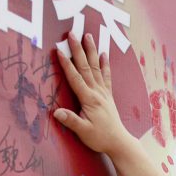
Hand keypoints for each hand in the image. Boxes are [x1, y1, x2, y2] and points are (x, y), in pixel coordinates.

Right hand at [53, 31, 132, 155]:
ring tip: (88, 36)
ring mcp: (104, 92)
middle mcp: (97, 92)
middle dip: (78, 49)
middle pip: (86, 67)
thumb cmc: (100, 138)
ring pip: (96, 67)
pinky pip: (106, 76)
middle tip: (72, 34)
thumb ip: (71, 121)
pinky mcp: (108, 95)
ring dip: (91, 51)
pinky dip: (105, 64)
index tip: (59, 50)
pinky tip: (104, 54)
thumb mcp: (83, 131)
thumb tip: (56, 112)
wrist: (118, 142)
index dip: (66, 64)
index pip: (75, 78)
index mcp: (89, 99)